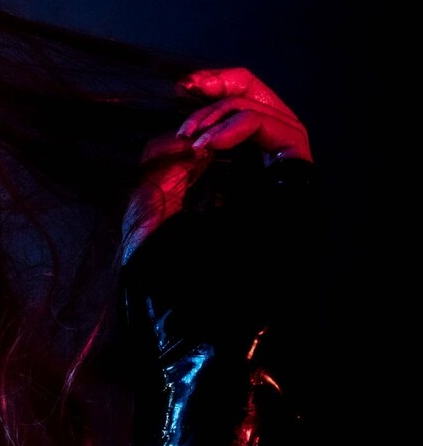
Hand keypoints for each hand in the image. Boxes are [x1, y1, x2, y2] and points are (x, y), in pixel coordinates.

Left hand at [116, 67, 319, 445]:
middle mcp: (259, 196)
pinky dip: (247, 125)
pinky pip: (288, 137)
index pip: (232, 131)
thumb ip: (158, 184)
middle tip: (189, 88)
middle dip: (228, 86)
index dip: (210, 99)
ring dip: (232, 109)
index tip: (178, 93)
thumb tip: (174, 141)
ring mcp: (283, 198)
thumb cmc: (168, 315)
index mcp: (223, 201)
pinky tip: (209, 143)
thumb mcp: (146, 234)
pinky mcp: (299, 200)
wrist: (200, 360)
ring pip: (280, 117)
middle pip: (265, 111)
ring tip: (196, 134)